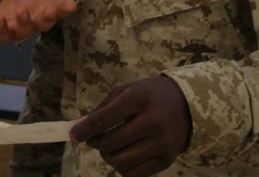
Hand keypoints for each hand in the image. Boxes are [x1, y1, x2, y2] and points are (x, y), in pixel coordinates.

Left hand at [0, 0, 77, 42]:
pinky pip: (5, 35)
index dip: (66, 9)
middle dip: (45, 18)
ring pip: (24, 30)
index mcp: (52, 9)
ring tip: (21, 11)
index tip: (72, 5)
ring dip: (23, 22)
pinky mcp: (7, 31)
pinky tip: (0, 20)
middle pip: (44, 24)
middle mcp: (38, 21)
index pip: (61, 10)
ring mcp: (23, 28)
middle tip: (48, 11)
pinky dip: (2, 29)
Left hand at [70, 76, 190, 176]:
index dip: (84, 130)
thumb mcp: (126, 90)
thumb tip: (80, 130)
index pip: (104, 119)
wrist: (186, 104)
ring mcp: (161, 143)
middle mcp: (152, 121)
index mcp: (138, 99)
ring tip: (109, 147)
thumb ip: (103, 109)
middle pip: (111, 143)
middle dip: (96, 143)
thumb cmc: (148, 95)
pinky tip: (123, 155)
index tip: (73, 136)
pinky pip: (134, 174)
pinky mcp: (166, 160)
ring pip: (121, 162)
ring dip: (108, 157)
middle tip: (94, 139)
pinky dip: (122, 168)